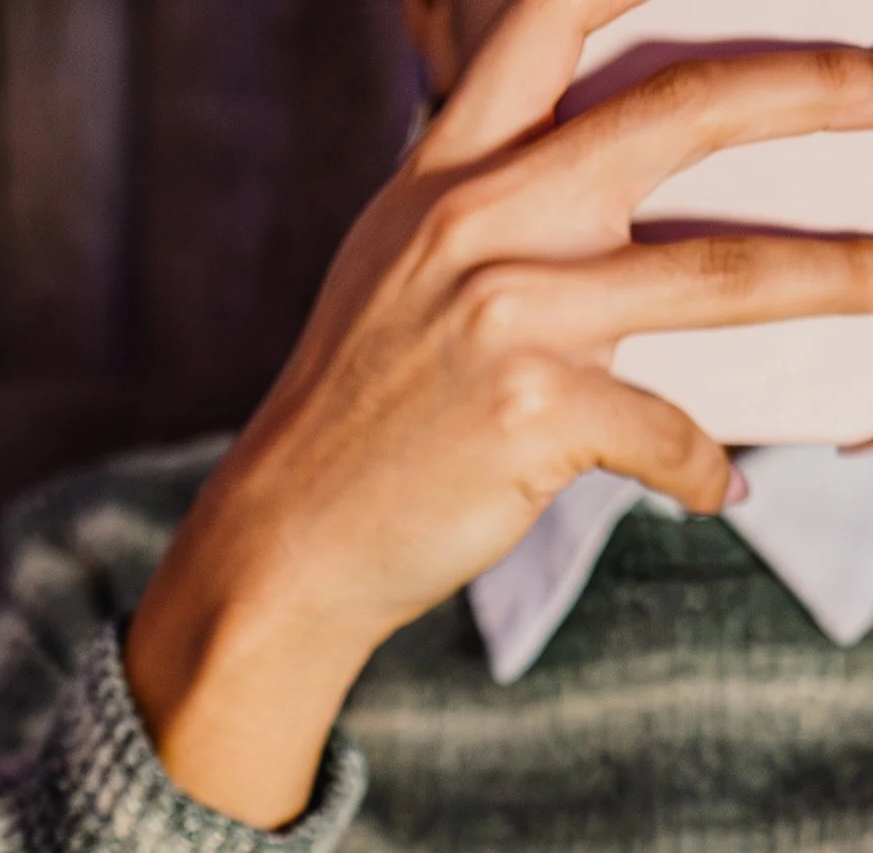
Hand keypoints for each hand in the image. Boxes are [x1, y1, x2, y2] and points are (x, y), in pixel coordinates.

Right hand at [125, 0, 872, 827]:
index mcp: (449, 171)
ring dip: (830, 277)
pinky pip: (667, 429)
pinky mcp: (534, 414)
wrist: (287, 546)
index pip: (549, 17)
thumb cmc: (361, 415)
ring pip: (718, 274)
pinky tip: (720, 489)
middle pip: (684, 111)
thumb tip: (622, 185)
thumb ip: (492, 204)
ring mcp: (509, 315)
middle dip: (812, 91)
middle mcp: (481, 220)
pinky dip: (702, 467)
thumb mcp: (398, 271)